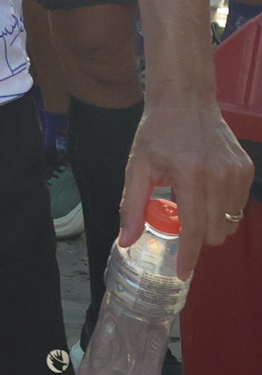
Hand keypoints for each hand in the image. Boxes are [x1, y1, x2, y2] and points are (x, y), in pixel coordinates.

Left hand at [122, 95, 253, 276]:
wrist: (185, 100)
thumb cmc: (157, 132)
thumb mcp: (137, 166)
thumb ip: (133, 206)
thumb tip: (127, 241)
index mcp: (190, 175)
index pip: (194, 229)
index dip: (188, 256)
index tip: (182, 274)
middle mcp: (219, 176)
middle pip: (214, 233)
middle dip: (196, 237)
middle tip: (178, 218)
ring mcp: (237, 173)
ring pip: (228, 222)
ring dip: (209, 222)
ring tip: (190, 199)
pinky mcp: (247, 170)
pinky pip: (237, 206)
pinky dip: (221, 207)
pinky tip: (204, 189)